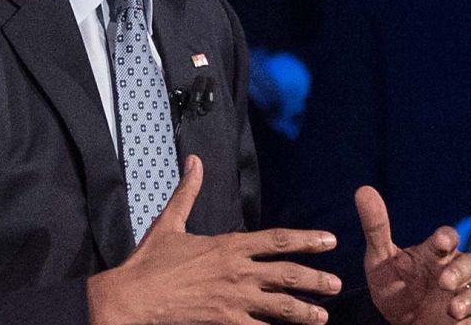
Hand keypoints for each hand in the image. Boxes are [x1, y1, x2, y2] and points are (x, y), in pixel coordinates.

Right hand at [88, 155, 342, 324]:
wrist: (133, 297)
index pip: (278, 240)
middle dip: (316, 279)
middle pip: (288, 274)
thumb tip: (194, 161)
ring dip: (305, 311)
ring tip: (323, 316)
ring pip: (280, 306)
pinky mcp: (225, 321)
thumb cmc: (150, 262)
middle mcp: (238, 271)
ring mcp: (234, 299)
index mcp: (229, 245)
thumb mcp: (170, 221)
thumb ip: (188, 191)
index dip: (308, 240)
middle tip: (337, 284)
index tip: (330, 241)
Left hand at [358, 187, 470, 324]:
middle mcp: (454, 271)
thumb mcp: (380, 259)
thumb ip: (375, 228)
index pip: (447, 238)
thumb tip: (363, 190)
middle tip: (444, 282)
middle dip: (460, 272)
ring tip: (452, 310)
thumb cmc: (393, 285)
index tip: (440, 241)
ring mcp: (465, 295)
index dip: (446, 238)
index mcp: (434, 253)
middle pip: (470, 263)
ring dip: (470, 299)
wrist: (399, 322)